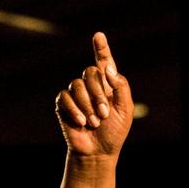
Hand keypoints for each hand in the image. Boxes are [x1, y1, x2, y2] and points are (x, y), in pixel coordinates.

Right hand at [55, 32, 133, 158]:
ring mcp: (76, 94)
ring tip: (94, 122)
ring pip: (76, 85)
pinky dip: (74, 110)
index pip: (104, 61)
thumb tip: (106, 68)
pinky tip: (81, 122)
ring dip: (87, 106)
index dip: (101, 48)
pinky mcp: (63, 104)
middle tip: (104, 114)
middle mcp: (91, 85)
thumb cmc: (114, 132)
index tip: (99, 35)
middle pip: (89, 72)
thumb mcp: (125, 109)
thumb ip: (120, 86)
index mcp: (108, 84)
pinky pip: (64, 97)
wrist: (98, 152)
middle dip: (98, 94)